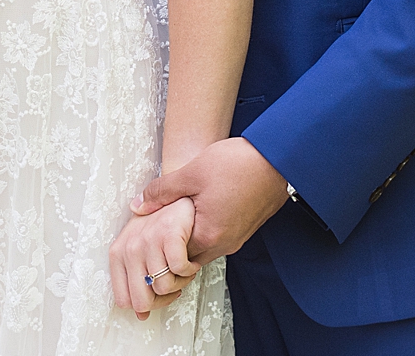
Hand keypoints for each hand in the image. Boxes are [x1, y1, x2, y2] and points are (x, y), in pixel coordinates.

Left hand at [108, 197, 199, 320]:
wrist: (180, 195)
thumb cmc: (162, 223)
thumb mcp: (141, 248)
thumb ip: (137, 280)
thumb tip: (140, 315)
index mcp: (118, 254)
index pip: (124, 300)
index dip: (146, 305)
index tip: (159, 295)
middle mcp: (129, 248)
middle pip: (142, 301)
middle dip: (164, 300)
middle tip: (175, 285)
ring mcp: (148, 240)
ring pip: (164, 287)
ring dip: (180, 283)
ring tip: (183, 267)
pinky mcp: (168, 233)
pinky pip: (180, 269)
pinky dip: (190, 269)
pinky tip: (191, 259)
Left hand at [132, 137, 288, 263]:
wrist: (276, 157)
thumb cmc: (237, 165)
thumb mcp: (191, 174)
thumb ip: (161, 192)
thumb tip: (138, 206)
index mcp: (209, 237)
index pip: (174, 256)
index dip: (160, 242)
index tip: (151, 227)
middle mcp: (225, 244)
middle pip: (190, 255)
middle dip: (174, 242)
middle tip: (162, 221)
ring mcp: (238, 238)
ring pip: (206, 246)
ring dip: (192, 233)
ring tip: (180, 212)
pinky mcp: (247, 228)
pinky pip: (220, 237)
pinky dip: (207, 227)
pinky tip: (201, 207)